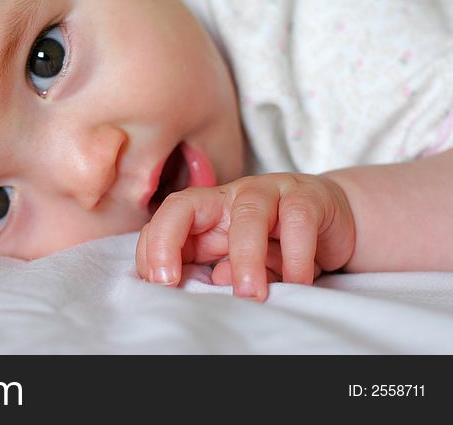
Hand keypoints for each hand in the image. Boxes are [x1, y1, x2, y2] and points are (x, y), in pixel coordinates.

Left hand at [136, 173, 354, 300]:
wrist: (333, 220)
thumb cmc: (278, 242)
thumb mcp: (241, 261)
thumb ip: (220, 270)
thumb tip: (212, 282)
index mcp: (207, 212)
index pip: (165, 220)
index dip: (153, 247)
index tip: (156, 283)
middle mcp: (229, 196)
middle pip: (185, 205)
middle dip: (168, 241)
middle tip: (171, 283)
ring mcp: (267, 192)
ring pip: (246, 215)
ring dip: (244, 257)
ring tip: (249, 294)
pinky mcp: (306, 198)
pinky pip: (297, 222)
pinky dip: (297, 256)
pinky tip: (298, 281)